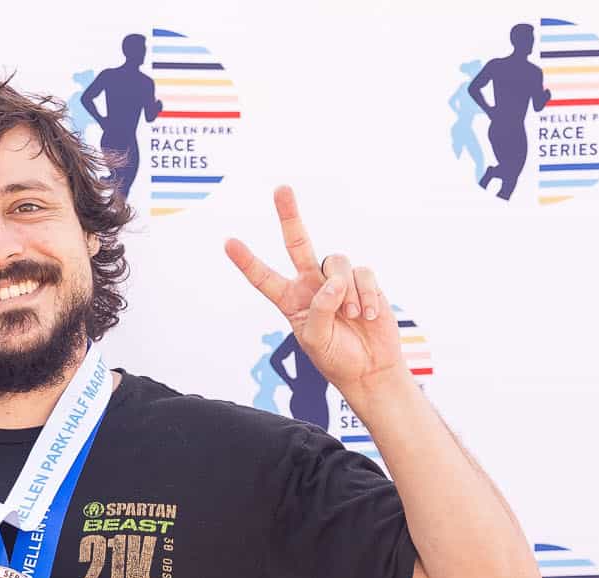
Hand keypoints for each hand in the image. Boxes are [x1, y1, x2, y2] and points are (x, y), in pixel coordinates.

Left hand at [225, 185, 407, 399]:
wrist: (371, 368)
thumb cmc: (337, 358)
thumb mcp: (316, 340)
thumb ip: (319, 308)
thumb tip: (333, 280)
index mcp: (290, 301)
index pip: (264, 278)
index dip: (247, 262)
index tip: (228, 242)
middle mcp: (311, 284)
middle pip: (297, 242)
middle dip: (289, 215)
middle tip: (281, 188)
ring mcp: (337, 280)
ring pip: (335, 262)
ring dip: (345, 292)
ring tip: (352, 317)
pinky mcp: (363, 281)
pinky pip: (362, 274)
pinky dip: (366, 295)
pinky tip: (368, 316)